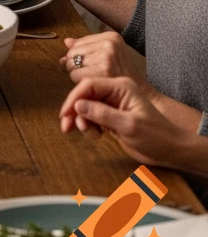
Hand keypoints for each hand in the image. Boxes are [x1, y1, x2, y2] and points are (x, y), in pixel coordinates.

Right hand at [60, 76, 188, 166]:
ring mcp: (112, 104)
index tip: (65, 113)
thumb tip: (77, 105)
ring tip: (87, 133)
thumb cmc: (157, 136)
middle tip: (67, 126)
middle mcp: (114, 92)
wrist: (171, 151)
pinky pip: (91, 116)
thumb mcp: (129, 125)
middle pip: (84, 95)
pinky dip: (87, 125)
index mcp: (120, 87)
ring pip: (85, 106)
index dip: (73, 97)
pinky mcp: (110, 116)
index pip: (89, 84)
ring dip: (80, 120)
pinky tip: (94, 135)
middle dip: (74, 110)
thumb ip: (102, 113)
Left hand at [61, 30, 144, 84]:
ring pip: (71, 64)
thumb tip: (67, 41)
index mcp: (111, 37)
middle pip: (72, 52)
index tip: (93, 64)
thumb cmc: (120, 74)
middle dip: (76, 64)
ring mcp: (107, 56)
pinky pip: (75, 74)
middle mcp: (109, 44)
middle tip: (93, 72)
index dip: (79, 56)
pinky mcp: (103, 71)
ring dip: (76, 73)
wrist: (140, 93)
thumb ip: (86, 46)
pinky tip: (93, 83)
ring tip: (94, 77)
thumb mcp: (108, 54)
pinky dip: (79, 81)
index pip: (77, 43)